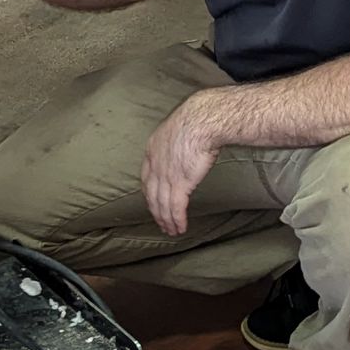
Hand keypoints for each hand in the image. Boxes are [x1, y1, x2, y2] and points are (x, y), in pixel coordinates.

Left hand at [142, 94, 224, 236]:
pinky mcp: (180, 183)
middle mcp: (155, 165)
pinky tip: (180, 228)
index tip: (153, 202)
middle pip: (151, 195)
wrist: (203, 120)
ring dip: (167, 220)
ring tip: (171, 231)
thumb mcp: (178, 128)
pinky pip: (176, 208)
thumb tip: (186, 146)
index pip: (146, 178)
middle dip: (156, 212)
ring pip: (162, 205)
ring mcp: (166, 175)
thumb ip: (177, 142)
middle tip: (160, 223)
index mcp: (152, 149)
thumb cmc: (197, 118)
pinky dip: (177, 220)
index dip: (149, 193)